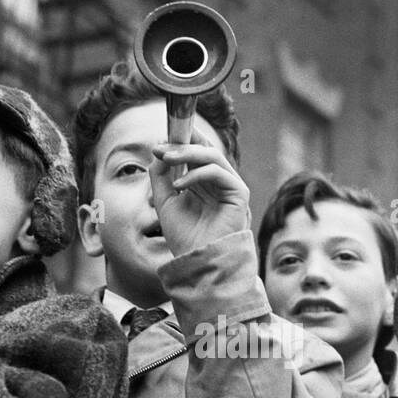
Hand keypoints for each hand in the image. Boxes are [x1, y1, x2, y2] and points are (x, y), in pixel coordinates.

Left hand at [148, 142, 249, 256]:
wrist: (196, 261)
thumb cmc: (183, 236)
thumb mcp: (164, 200)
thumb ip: (160, 176)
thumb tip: (159, 151)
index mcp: (203, 181)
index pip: (198, 150)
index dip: (184, 137)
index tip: (161, 137)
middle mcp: (218, 181)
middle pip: (205, 149)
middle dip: (181, 144)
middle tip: (160, 148)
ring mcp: (230, 186)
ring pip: (212, 156)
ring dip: (187, 154)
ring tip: (166, 159)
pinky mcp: (239, 194)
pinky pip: (219, 172)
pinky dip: (197, 174)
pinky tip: (179, 185)